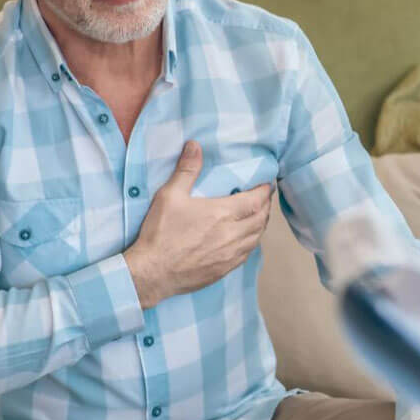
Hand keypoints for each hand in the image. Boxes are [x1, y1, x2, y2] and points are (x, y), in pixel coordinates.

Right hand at [122, 141, 273, 307]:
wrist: (152, 273)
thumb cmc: (160, 233)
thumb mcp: (169, 196)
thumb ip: (186, 170)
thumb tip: (195, 145)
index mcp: (222, 214)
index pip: (256, 200)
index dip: (264, 191)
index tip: (266, 183)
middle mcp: (232, 235)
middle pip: (261, 219)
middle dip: (265, 206)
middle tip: (263, 197)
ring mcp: (230, 255)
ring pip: (256, 238)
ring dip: (260, 225)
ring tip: (257, 215)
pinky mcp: (224, 270)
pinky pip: (247, 254)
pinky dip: (251, 242)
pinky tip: (245, 238)